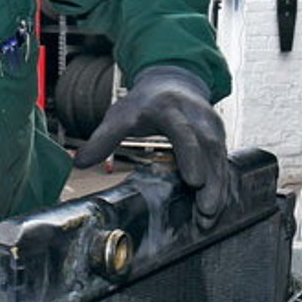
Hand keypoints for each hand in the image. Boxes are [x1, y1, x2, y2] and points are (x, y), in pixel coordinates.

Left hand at [73, 67, 229, 221]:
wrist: (172, 82)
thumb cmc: (144, 102)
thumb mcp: (120, 114)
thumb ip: (103, 139)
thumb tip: (79, 162)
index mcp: (169, 108)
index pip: (183, 132)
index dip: (190, 156)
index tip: (194, 181)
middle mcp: (196, 116)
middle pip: (209, 148)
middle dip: (211, 181)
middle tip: (206, 211)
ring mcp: (212, 126)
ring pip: (220, 158)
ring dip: (218, 189)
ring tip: (208, 219)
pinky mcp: (219, 137)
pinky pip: (223, 163)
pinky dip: (220, 186)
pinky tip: (213, 208)